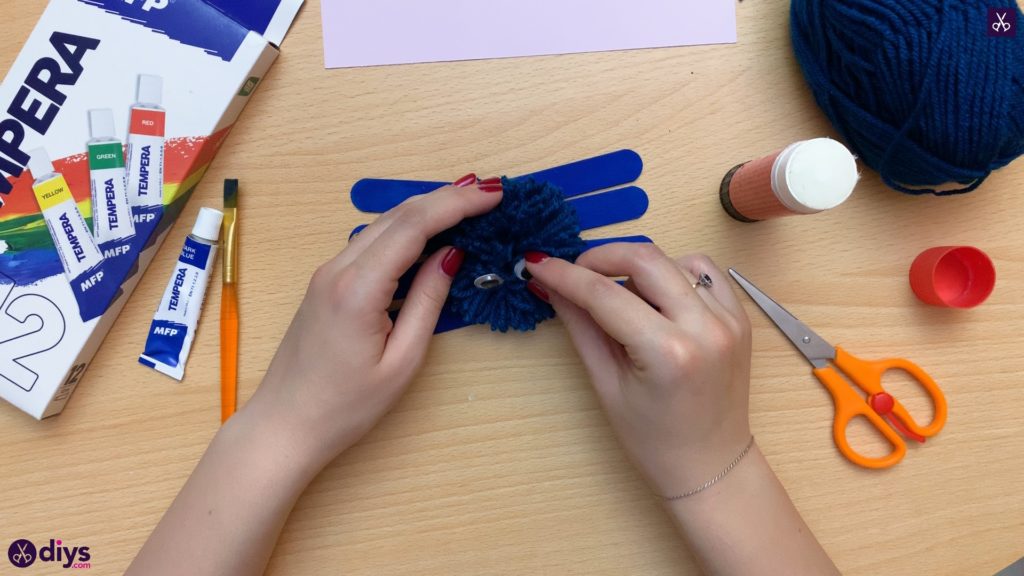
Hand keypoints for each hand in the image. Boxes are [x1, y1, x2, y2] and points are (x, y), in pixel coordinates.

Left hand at [245, 174, 503, 467]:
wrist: (285, 424)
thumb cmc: (346, 407)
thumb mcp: (402, 361)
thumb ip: (427, 302)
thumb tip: (452, 254)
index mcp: (358, 288)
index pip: (414, 225)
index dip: (457, 204)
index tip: (495, 194)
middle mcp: (338, 268)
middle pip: (398, 214)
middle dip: (447, 198)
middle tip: (491, 192)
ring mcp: (328, 272)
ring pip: (383, 223)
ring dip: (427, 209)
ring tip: (470, 205)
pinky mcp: (326, 281)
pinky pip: (371, 241)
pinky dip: (406, 229)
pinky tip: (431, 233)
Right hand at [524, 244, 752, 496]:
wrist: (711, 466)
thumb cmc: (654, 440)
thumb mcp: (607, 385)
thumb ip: (581, 327)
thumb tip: (551, 286)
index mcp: (668, 353)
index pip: (605, 294)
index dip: (565, 275)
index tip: (539, 265)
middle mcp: (705, 327)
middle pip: (644, 258)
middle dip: (600, 256)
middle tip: (574, 271)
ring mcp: (729, 319)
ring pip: (674, 260)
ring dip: (639, 267)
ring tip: (619, 295)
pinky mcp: (740, 317)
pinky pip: (704, 272)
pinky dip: (675, 273)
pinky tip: (657, 297)